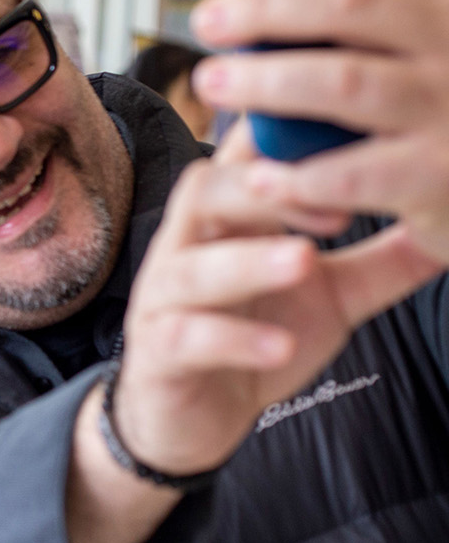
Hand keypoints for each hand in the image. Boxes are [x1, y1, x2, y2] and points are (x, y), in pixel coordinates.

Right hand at [110, 124, 442, 475]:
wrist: (196, 415)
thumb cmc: (259, 335)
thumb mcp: (334, 295)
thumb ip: (383, 258)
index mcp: (230, 219)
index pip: (246, 155)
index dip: (283, 131)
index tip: (346, 128)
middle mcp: (188, 246)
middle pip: (205, 191)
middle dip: (259, 187)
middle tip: (325, 197)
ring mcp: (165, 298)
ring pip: (192, 267)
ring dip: (248, 261)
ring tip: (304, 260)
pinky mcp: (158, 352)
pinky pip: (187, 337)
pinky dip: (233, 340)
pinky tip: (279, 346)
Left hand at [189, 0, 448, 263]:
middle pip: (347, 6)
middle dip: (263, 8)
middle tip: (207, 20)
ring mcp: (445, 108)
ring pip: (342, 81)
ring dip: (265, 81)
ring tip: (212, 81)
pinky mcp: (435, 174)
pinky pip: (353, 174)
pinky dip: (297, 174)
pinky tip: (260, 173)